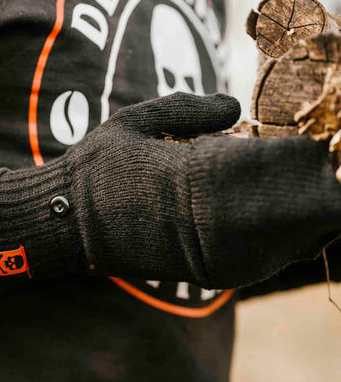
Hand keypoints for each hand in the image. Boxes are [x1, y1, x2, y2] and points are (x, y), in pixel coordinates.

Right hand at [0, 92, 340, 288]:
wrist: (66, 222)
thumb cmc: (97, 167)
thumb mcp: (134, 121)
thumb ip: (186, 109)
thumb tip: (236, 108)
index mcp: (185, 174)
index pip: (257, 164)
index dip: (289, 157)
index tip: (313, 145)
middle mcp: (199, 218)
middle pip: (278, 212)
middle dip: (307, 193)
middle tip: (325, 175)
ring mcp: (200, 251)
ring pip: (275, 245)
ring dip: (302, 222)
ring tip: (319, 199)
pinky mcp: (196, 272)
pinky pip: (255, 263)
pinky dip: (281, 244)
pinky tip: (294, 228)